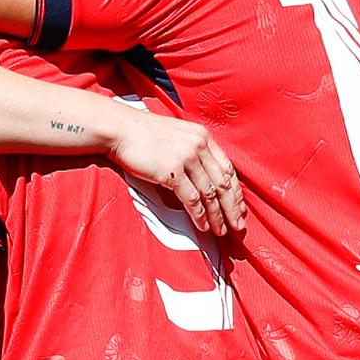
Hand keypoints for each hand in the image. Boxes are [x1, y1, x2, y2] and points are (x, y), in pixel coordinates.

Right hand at [109, 111, 245, 236]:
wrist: (120, 129)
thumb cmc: (144, 134)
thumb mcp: (177, 136)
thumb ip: (193, 151)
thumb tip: (203, 178)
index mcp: (203, 136)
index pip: (228, 168)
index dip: (235, 191)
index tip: (239, 207)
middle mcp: (199, 145)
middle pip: (223, 183)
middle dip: (232, 207)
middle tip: (238, 225)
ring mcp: (186, 157)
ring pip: (209, 194)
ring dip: (217, 216)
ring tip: (221, 230)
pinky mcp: (172, 171)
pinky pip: (192, 199)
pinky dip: (199, 215)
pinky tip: (203, 226)